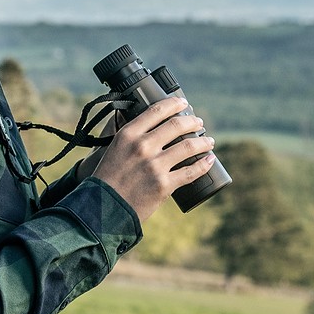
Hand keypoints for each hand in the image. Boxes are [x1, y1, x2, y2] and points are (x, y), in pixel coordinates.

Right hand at [88, 94, 217, 224]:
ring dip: (203, 141)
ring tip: (209, 141)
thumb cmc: (105, 179)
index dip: (174, 104)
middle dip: (193, 121)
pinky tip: (210, 159)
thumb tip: (137, 122)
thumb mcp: (110, 149)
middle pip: (177, 125)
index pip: (156, 110)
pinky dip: (204, 164)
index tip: (183, 103)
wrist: (103, 209)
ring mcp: (154, 166)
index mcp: (128, 134)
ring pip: (189, 146)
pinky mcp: (164, 185)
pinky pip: (191, 172)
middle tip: (198, 123)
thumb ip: (124, 135)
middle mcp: (142, 147)